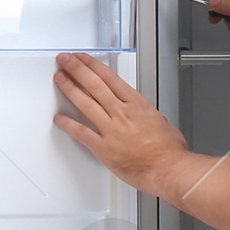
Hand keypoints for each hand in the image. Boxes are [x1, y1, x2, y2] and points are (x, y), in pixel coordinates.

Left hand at [52, 55, 186, 189]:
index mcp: (137, 105)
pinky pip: (81, 133)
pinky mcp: (104, 148)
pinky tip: (59, 119)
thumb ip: (149, 118)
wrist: (169, 170)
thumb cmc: (170, 152)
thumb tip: (149, 119)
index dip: (93, 65)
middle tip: (65, 60)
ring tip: (59, 79)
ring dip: (69, 88)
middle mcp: (122, 113)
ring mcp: (111, 129)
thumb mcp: (163, 124)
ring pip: (85, 103)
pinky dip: (68, 124)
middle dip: (76, 69)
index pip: (109, 77)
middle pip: (94, 84)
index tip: (83, 59)